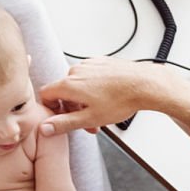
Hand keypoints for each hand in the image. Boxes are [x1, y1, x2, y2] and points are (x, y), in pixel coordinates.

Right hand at [38, 58, 172, 135]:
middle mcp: (77, 71)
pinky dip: (93, 88)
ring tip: (99, 112)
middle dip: (72, 109)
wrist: (144, 84)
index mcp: (69, 84)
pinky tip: (106, 98)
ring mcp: (89, 64)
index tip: (62, 117)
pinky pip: (89, 76)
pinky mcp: (101, 62)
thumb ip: (63, 123)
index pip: (45, 94)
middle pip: (63, 91)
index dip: (51, 108)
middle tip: (86, 123)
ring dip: (83, 100)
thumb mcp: (89, 119)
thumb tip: (44, 128)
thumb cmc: (121, 100)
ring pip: (77, 84)